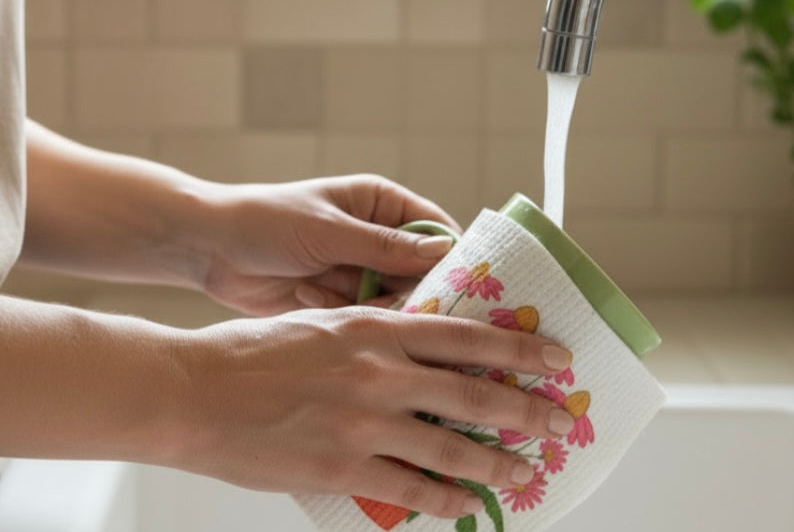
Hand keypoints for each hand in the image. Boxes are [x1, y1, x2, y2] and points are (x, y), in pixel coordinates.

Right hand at [173, 306, 574, 518]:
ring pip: (452, 448)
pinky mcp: (343, 469)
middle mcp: (379, 373)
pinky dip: (448, 501)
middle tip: (561, 419)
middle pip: (473, 392)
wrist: (196, 390)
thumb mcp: (322, 324)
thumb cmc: (253, 351)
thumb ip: (373, 337)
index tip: (554, 357)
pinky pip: (411, 490)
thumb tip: (420, 351)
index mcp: (374, 329)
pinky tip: (470, 506)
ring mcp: (364, 424)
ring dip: (498, 461)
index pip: (465, 335)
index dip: (516, 349)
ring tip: (529, 470)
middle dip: (526, 408)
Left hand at [196, 175, 460, 315]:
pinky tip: (324, 306)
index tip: (472, 289)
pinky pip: (365, 316)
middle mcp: (377, 237)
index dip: (455, 257)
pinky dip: (350, 316)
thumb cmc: (268, 221)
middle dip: (417, 292)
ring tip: (350, 303)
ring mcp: (358, 269)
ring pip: (395, 298)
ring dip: (378, 307)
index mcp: (380, 204)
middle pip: (421, 271)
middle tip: (417, 317)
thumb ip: (384, 246)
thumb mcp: (328, 231)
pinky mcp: (339, 299)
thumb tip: (446, 251)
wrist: (209, 248)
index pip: (435, 229)